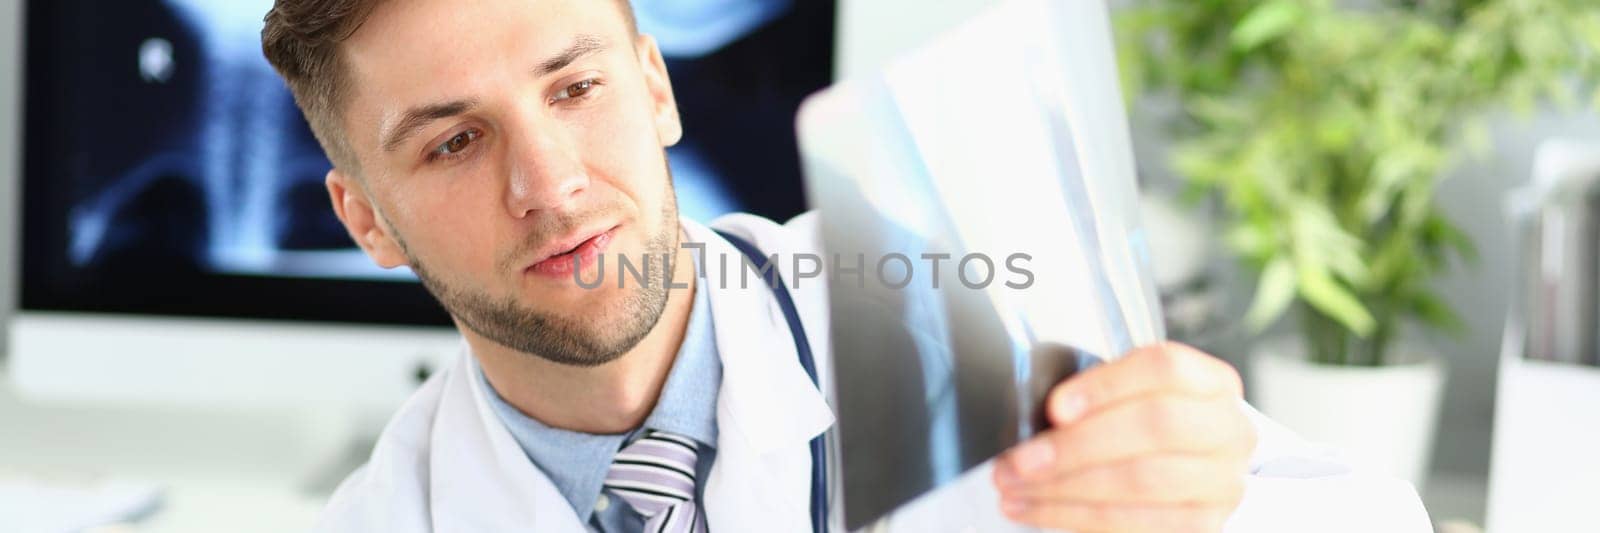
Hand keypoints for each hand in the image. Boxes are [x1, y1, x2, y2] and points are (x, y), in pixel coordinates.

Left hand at [992, 342, 1255, 532]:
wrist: (1193, 465)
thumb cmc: (1150, 421)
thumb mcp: (1134, 394)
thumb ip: (1099, 395)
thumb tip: (1046, 417)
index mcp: (1212, 382)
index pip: (1164, 368)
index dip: (1106, 385)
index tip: (1055, 407)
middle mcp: (1228, 430)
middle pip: (1154, 426)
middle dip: (1076, 445)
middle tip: (1020, 460)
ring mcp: (1221, 482)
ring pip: (1141, 481)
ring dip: (1065, 488)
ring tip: (1016, 488)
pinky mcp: (1202, 524)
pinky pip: (1135, 523)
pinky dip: (1077, 517)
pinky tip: (1038, 510)